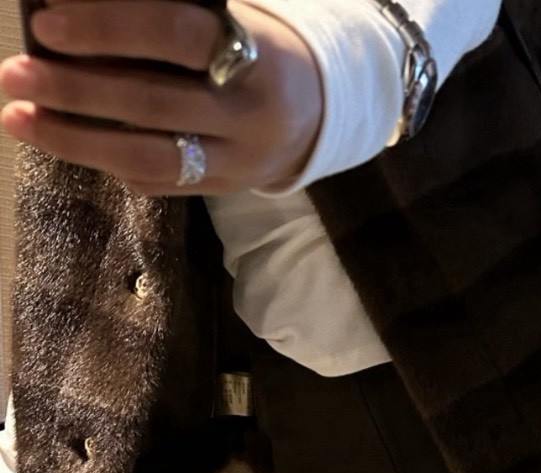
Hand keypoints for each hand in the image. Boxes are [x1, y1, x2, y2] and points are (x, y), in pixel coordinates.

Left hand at [0, 0, 323, 194]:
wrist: (312, 112)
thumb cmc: (250, 48)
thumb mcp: (223, 18)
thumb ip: (162, 18)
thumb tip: (72, 12)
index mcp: (252, 53)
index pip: (177, 35)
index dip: (111, 28)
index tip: (48, 25)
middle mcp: (248, 114)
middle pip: (153, 104)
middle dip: (74, 89)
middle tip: (15, 75)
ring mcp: (237, 161)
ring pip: (150, 157)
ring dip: (75, 140)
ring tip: (19, 118)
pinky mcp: (222, 190)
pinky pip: (157, 182)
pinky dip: (106, 162)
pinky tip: (64, 141)